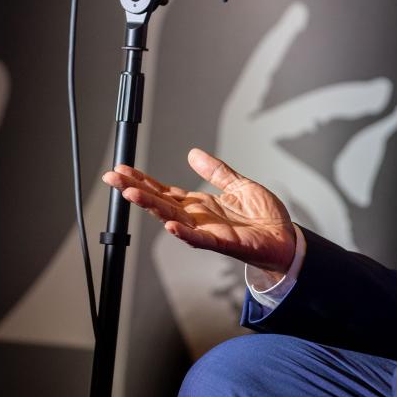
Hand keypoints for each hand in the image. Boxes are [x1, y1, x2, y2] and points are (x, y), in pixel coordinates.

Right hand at [102, 148, 296, 276]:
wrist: (285, 239)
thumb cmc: (262, 217)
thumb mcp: (238, 184)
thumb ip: (216, 171)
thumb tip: (193, 154)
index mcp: (200, 204)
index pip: (165, 191)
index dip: (143, 180)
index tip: (122, 170)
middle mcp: (198, 218)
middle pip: (160, 202)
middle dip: (135, 190)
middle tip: (112, 178)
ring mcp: (207, 231)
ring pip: (172, 218)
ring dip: (151, 207)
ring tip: (131, 194)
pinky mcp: (223, 243)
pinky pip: (200, 239)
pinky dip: (184, 233)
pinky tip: (170, 225)